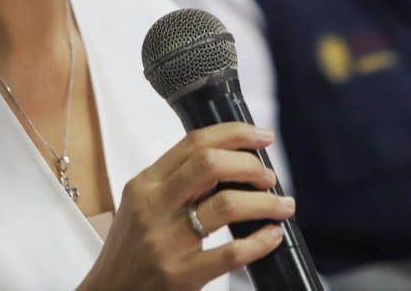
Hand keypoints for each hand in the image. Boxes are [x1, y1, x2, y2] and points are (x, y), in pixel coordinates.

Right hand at [78, 123, 295, 290]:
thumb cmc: (129, 250)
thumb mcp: (141, 205)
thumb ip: (177, 182)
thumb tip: (231, 162)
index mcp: (145, 184)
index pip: (194, 143)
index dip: (235, 134)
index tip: (261, 136)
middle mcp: (153, 208)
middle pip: (210, 165)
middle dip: (250, 164)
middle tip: (268, 176)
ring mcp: (167, 243)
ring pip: (227, 205)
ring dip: (265, 202)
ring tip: (281, 205)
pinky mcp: (181, 276)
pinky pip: (231, 253)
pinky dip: (260, 241)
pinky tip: (272, 235)